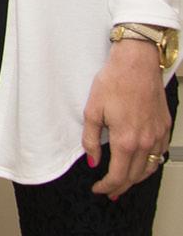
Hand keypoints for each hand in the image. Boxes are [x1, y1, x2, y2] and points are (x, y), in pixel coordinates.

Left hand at [83, 38, 172, 197]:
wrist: (136, 64)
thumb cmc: (114, 82)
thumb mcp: (92, 110)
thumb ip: (91, 140)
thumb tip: (93, 161)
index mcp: (126, 140)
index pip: (118, 175)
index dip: (107, 186)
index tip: (98, 189)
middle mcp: (145, 142)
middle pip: (134, 176)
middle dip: (121, 186)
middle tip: (109, 191)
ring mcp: (157, 135)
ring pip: (149, 168)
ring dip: (136, 179)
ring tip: (125, 182)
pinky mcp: (164, 127)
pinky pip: (159, 154)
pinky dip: (150, 164)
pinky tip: (142, 163)